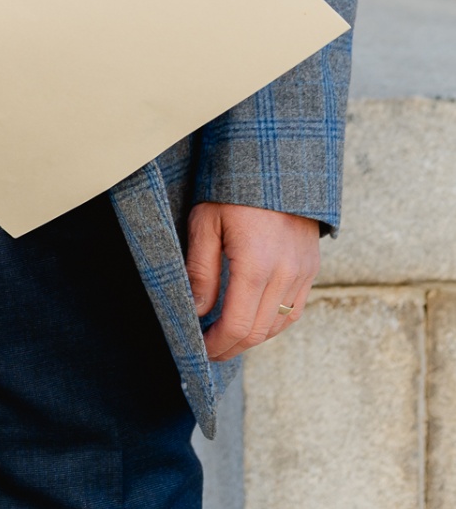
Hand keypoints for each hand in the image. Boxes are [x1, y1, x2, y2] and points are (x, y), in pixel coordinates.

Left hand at [187, 201, 320, 360]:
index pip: (238, 325)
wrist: (277, 160)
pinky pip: (294, 309)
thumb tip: (197, 311)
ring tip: (227, 336)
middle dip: (232, 346)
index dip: (218, 344)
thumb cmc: (233, 187)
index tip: (200, 348)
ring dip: (253, 336)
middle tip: (209, 348)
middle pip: (259, 331)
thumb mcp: (206, 222)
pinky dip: (273, 321)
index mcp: (256, 264)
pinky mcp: (311, 267)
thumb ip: (201, 270)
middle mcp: (285, 274)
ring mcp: (303, 272)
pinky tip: (254, 318)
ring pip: (278, 324)